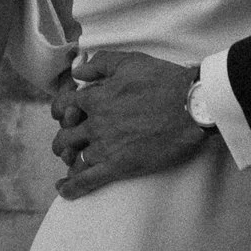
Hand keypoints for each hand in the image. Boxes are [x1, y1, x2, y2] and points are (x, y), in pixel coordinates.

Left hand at [46, 50, 206, 198]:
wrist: (190, 106)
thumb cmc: (164, 81)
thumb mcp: (130, 61)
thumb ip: (100, 63)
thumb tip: (78, 72)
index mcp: (96, 98)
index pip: (64, 106)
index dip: (60, 111)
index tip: (63, 115)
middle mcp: (96, 123)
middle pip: (65, 136)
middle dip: (63, 139)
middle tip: (69, 142)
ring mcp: (105, 147)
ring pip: (74, 159)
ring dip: (69, 161)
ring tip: (71, 163)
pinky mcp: (119, 166)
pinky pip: (87, 181)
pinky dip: (71, 188)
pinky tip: (64, 190)